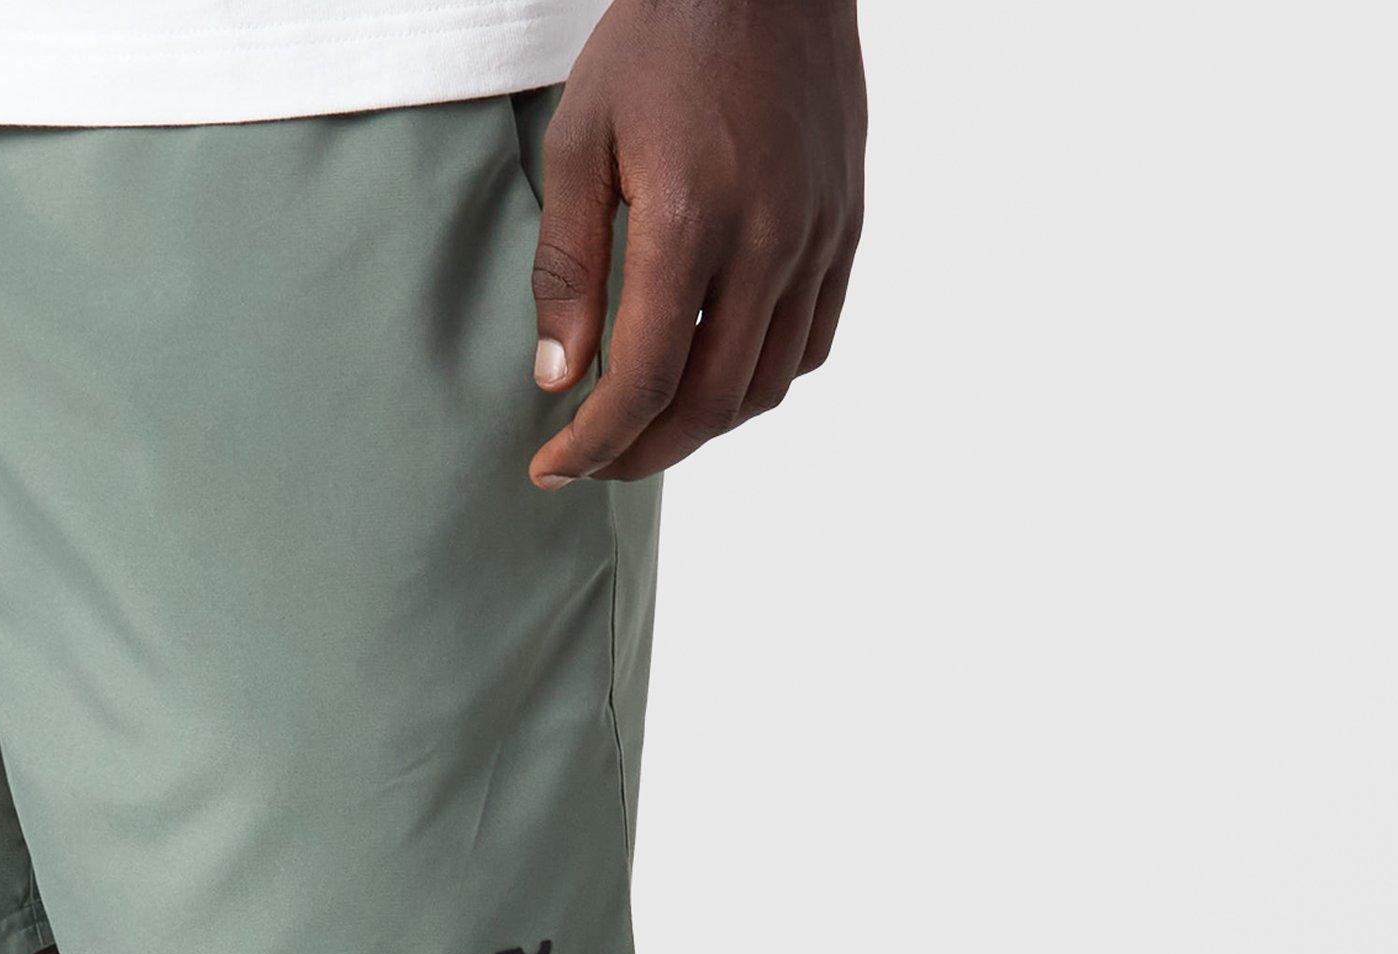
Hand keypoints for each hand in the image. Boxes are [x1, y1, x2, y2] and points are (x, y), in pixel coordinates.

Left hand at [527, 0, 866, 486]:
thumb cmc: (658, 42)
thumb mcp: (580, 141)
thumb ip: (567, 267)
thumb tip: (558, 379)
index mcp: (692, 220)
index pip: (644, 379)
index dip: (595, 443)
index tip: (552, 468)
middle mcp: (768, 240)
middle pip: (711, 402)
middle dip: (644, 452)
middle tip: (593, 462)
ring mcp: (817, 236)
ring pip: (767, 384)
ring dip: (704, 425)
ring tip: (648, 426)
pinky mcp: (845, 224)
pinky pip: (812, 339)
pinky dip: (761, 378)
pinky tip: (714, 371)